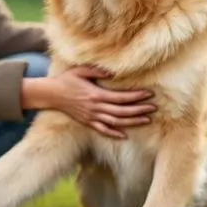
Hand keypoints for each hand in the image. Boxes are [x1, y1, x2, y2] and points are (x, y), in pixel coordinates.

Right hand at [22, 66, 155, 138]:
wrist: (52, 94)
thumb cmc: (67, 80)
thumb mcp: (80, 70)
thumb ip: (96, 70)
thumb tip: (113, 73)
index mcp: (96, 94)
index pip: (121, 97)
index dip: (136, 96)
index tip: (149, 94)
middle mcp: (96, 108)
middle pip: (122, 111)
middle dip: (139, 110)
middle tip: (154, 108)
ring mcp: (92, 117)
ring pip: (116, 122)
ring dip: (132, 122)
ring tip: (147, 120)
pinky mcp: (87, 122)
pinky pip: (102, 130)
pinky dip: (114, 134)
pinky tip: (125, 135)